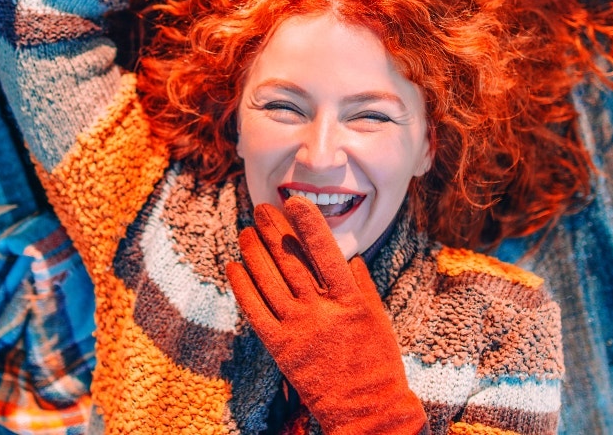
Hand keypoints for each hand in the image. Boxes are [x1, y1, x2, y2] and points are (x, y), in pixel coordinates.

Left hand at [226, 196, 425, 434]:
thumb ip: (361, 286)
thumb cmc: (376, 362)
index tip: (293, 201)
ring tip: (245, 232)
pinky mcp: (281, 348)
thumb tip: (348, 256)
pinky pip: (255, 311)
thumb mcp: (377, 319)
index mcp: (350, 300)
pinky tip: (235, 267)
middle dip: (273, 229)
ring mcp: (299, 329)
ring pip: (268, 280)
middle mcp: (322, 310)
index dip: (308, 223)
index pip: (326, 251)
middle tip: (260, 209)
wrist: (366, 410)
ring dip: (253, 251)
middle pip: (291, 260)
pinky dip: (243, 287)